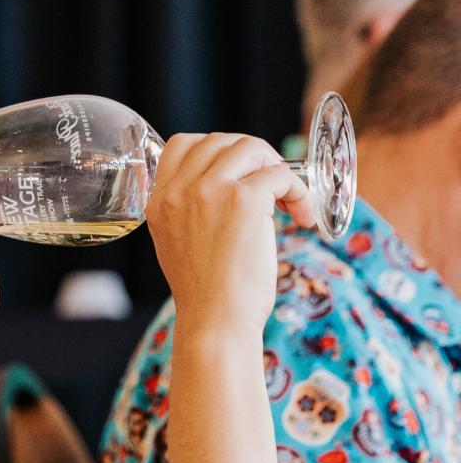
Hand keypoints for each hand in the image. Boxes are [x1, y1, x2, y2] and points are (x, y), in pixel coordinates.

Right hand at [147, 133, 317, 334]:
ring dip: (277, 168)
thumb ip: (189, 210)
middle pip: (221, 140)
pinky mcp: (243, 201)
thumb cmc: (206, 293)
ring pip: (251, 148)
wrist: (215, 321)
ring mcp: (209, 192)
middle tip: (271, 188)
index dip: (216, 150)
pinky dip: (300, 191)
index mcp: (159, 202)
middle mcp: (178, 191)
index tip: (238, 173)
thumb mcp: (178, 243)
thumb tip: (228, 187)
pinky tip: (303, 217)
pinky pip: (281, 174)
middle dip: (254, 156)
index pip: (181, 144)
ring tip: (288, 200)